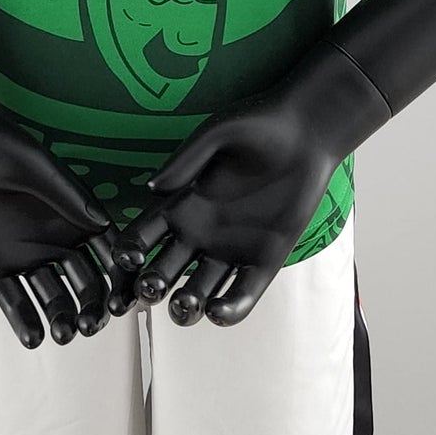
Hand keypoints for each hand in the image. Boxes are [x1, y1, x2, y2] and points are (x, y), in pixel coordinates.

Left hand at [0, 127, 127, 348]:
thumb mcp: (34, 167)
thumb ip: (66, 195)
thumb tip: (104, 223)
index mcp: (73, 214)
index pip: (107, 252)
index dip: (119, 277)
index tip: (126, 299)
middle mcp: (55, 239)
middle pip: (85, 282)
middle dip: (92, 306)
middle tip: (91, 323)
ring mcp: (25, 255)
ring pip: (52, 296)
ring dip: (62, 317)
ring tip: (64, 333)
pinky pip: (13, 299)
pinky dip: (24, 320)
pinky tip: (34, 337)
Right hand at [112, 41, 390, 327]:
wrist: (308, 133)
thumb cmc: (258, 124)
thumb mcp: (217, 133)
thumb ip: (186, 159)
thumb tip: (151, 187)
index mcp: (180, 203)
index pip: (143, 234)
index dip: (129, 250)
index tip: (128, 258)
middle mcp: (199, 232)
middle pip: (164, 270)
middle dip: (152, 285)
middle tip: (153, 288)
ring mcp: (231, 249)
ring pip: (198, 291)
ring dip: (186, 306)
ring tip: (186, 303)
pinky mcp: (264, 260)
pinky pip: (242, 294)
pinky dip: (228, 310)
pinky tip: (219, 310)